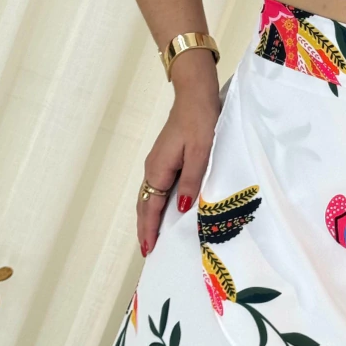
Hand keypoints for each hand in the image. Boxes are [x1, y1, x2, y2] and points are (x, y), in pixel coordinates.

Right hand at [137, 52, 219, 254]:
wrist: (196, 93)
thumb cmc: (200, 119)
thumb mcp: (201, 151)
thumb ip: (192, 180)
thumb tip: (181, 208)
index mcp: (158, 168)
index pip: (150, 206)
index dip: (149, 230)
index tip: (148, 251)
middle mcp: (154, 168)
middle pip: (144, 204)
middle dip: (144, 228)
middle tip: (148, 252)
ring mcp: (159, 162)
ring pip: (150, 196)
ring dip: (150, 217)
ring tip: (153, 237)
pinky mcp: (167, 158)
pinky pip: (158, 187)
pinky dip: (157, 204)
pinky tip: (167, 210)